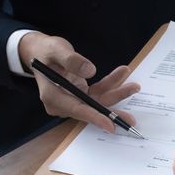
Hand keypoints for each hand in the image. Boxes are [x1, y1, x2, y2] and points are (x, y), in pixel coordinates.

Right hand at [18, 32, 139, 131]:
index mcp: (52, 95)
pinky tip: (123, 74)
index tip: (110, 125)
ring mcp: (72, 99)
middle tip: (131, 119)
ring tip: (134, 86)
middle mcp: (62, 102)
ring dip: (116, 94)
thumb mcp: (57, 50)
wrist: (41, 51)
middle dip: (112, 112)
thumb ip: (72, 60)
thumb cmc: (46, 51)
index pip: (76, 109)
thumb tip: (90, 71)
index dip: (94, 117)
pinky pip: (99, 92)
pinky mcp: (80, 94)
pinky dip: (111, 84)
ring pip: (98, 101)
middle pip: (90, 110)